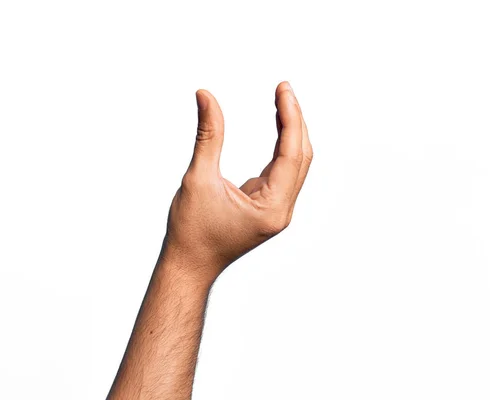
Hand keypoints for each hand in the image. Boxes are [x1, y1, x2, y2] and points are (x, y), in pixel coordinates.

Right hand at [162, 82, 311, 280]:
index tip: (283, 89)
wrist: (188, 265)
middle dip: (294, 120)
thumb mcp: (198, 179)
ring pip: (295, 164)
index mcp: (272, 208)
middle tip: (284, 88)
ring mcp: (277, 209)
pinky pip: (283, 171)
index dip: (290, 118)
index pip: (292, 154)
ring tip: (282, 100)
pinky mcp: (268, 206)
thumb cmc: (191, 231)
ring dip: (290, 132)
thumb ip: (208, 136)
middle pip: (301, 157)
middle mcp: (281, 210)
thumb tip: (206, 96)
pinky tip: (277, 125)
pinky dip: (281, 146)